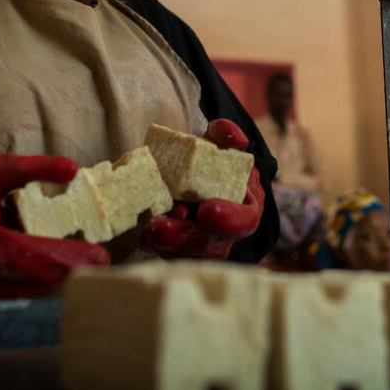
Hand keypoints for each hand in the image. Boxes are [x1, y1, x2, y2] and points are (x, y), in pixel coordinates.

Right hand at [0, 154, 108, 299]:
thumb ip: (32, 169)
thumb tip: (73, 168)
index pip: (36, 258)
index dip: (71, 258)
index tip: (102, 254)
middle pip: (38, 282)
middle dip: (73, 272)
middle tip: (105, 262)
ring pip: (30, 293)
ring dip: (60, 282)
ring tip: (91, 267)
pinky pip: (17, 293)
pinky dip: (41, 284)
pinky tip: (64, 273)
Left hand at [141, 119, 264, 259]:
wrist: (197, 177)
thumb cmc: (212, 163)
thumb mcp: (221, 143)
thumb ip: (227, 135)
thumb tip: (234, 137)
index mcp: (245, 210)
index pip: (244, 221)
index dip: (228, 219)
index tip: (208, 208)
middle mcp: (226, 234)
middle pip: (210, 245)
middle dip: (184, 237)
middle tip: (160, 225)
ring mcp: (203, 246)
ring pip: (186, 254)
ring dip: (165, 242)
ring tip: (150, 224)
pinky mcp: (180, 251)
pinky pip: (167, 254)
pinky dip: (154, 243)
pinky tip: (144, 231)